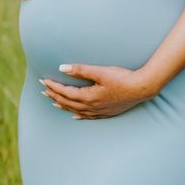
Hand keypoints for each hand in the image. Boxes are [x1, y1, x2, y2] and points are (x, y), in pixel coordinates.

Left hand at [41, 63, 159, 118]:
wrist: (142, 88)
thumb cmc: (122, 78)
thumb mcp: (101, 71)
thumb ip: (81, 70)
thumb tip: (62, 68)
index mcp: (88, 96)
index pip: (65, 92)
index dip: (53, 86)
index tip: (44, 81)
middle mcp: (91, 106)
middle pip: (68, 102)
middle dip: (54, 95)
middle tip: (43, 91)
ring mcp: (99, 111)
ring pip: (76, 110)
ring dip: (63, 105)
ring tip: (53, 102)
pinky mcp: (106, 112)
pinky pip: (88, 116)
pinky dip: (78, 115)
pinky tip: (75, 115)